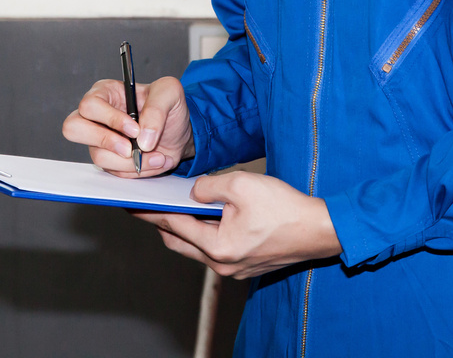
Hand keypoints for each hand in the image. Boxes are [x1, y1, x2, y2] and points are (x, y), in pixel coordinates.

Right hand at [62, 75, 194, 176]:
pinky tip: (155, 161)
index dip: (110, 119)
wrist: (181, 133)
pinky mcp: (110, 160)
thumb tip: (142, 138)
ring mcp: (100, 141)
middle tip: (130, 148)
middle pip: (74, 128)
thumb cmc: (170, 107)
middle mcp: (97, 117)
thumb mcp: (170, 93)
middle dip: (104, 141)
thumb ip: (157, 109)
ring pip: (98, 156)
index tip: (134, 129)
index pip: (90, 105)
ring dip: (130, 162)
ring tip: (157, 156)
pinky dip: (137, 171)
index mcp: (105, 93)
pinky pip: (115, 172)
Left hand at [132, 170, 340, 279]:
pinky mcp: (245, 265)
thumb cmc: (285, 207)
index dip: (150, 212)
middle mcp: (222, 264)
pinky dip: (203, 232)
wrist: (320, 230)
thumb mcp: (241, 184)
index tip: (132, 204)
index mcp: (218, 247)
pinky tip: (202, 214)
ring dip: (183, 228)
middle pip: (179, 242)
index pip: (173, 226)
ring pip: (196, 247)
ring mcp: (234, 268)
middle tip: (144, 205)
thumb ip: (208, 186)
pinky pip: (214, 249)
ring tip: (170, 206)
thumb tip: (193, 192)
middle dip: (160, 223)